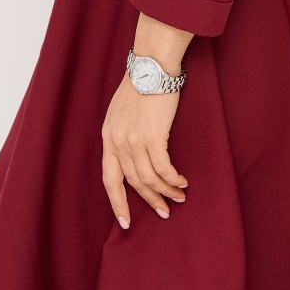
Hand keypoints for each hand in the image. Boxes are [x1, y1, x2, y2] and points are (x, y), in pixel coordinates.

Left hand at [101, 72, 187, 227]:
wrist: (151, 66)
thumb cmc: (139, 86)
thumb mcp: (120, 113)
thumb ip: (121, 135)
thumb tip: (131, 156)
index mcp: (107, 138)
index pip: (109, 179)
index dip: (117, 203)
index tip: (125, 222)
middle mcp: (117, 142)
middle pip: (133, 183)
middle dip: (150, 201)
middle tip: (164, 213)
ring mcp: (134, 141)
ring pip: (150, 179)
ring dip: (166, 192)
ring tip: (179, 198)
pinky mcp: (153, 136)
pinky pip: (164, 168)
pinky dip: (173, 179)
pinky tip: (182, 182)